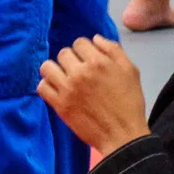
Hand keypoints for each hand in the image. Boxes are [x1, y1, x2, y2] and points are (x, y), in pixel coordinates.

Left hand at [38, 36, 150, 154]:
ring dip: (55, 69)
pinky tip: (58, 89)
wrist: (122, 134)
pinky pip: (42, 87)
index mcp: (99, 62)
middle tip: (79, 70)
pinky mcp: (59, 105)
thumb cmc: (130, 102)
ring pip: (47, 67)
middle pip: (63, 53)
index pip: (80, 42)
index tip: (88, 59)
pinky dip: (48, 85)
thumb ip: (114, 51)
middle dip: (71, 59)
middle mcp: (80, 72)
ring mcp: (67, 89)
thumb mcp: (131, 71)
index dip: (85, 49)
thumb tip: (95, 39)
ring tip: (64, 77)